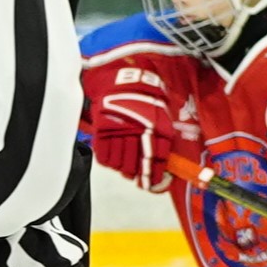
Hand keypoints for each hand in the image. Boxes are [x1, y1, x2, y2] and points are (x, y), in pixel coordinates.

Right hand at [82, 60, 180, 192]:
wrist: (122, 81)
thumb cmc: (144, 100)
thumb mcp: (160, 118)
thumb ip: (162, 144)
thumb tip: (164, 170)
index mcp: (156, 128)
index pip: (156, 160)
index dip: (153, 176)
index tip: (152, 185)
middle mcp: (138, 131)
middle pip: (136, 166)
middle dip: (137, 174)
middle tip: (137, 177)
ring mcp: (119, 131)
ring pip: (119, 164)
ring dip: (123, 169)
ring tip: (124, 166)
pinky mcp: (102, 130)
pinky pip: (104, 157)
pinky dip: (108, 162)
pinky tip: (112, 158)